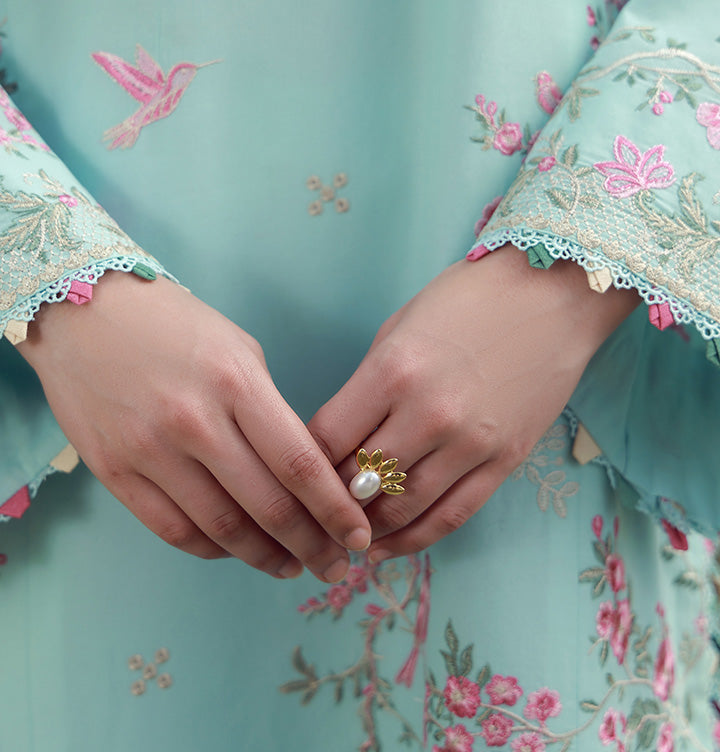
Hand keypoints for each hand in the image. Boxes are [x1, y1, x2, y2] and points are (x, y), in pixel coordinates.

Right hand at [19, 271, 371, 580]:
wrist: (81, 311)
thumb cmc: (171, 323)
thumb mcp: (235, 347)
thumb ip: (267, 407)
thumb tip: (298, 471)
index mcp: (236, 381)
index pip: (299, 463)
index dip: (335, 510)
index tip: (358, 535)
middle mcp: (195, 420)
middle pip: (268, 506)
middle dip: (312, 545)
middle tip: (335, 566)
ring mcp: (150, 450)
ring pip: (222, 529)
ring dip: (266, 558)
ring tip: (291, 567)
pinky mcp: (114, 472)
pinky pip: (173, 530)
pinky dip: (212, 550)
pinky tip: (236, 552)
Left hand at [307, 246, 638, 561]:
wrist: (552, 295)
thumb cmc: (467, 300)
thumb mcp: (401, 327)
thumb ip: (368, 384)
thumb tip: (340, 438)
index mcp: (392, 371)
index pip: (327, 439)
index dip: (302, 464)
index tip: (290, 475)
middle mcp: (428, 414)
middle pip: (359, 481)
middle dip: (330, 502)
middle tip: (311, 514)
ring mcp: (470, 442)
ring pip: (403, 509)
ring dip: (367, 529)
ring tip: (344, 537)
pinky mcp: (504, 461)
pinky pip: (452, 516)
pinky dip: (415, 538)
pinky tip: (388, 547)